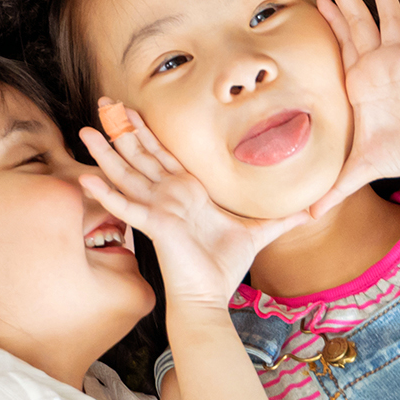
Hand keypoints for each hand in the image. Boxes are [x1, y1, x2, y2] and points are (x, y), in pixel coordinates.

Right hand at [80, 101, 309, 309]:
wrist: (208, 297)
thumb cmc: (223, 267)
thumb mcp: (257, 234)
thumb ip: (280, 219)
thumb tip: (314, 210)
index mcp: (185, 192)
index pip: (160, 153)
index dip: (146, 131)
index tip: (132, 109)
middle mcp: (165, 196)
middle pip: (138, 155)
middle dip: (121, 129)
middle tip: (102, 103)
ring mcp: (157, 209)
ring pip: (126, 174)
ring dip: (105, 152)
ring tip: (85, 131)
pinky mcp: (154, 225)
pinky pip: (127, 207)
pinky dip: (106, 194)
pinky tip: (88, 179)